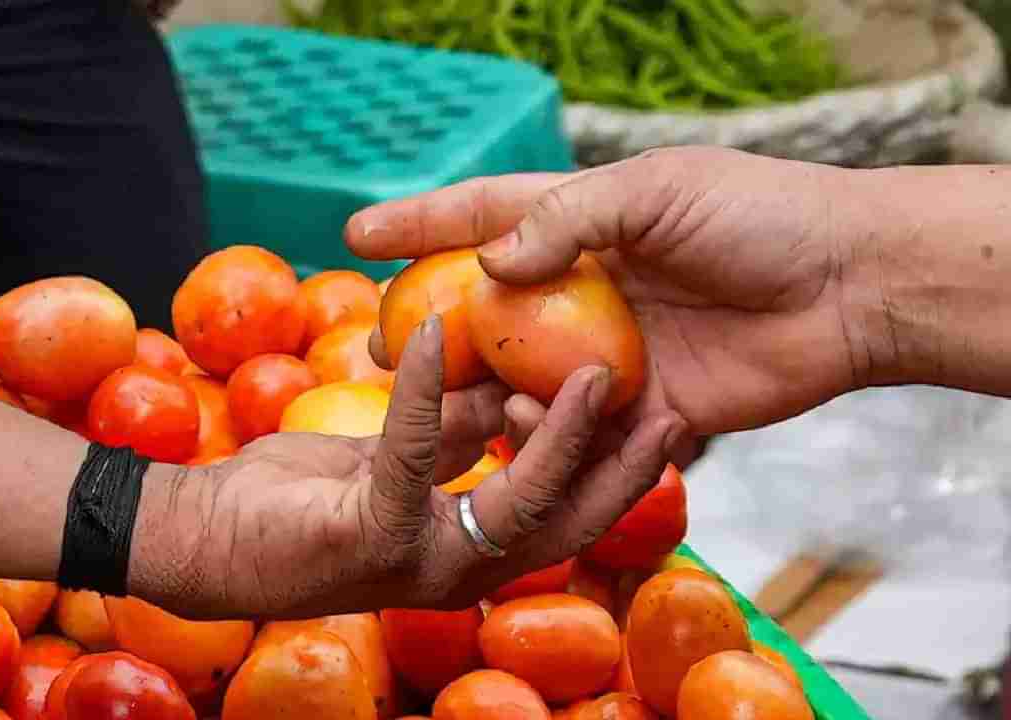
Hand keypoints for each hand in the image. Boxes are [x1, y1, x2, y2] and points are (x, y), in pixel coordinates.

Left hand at [128, 317, 685, 619]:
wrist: (202, 537)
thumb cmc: (292, 500)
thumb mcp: (390, 457)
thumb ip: (451, 435)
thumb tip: (503, 390)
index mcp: (465, 548)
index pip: (565, 515)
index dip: (619, 476)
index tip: (664, 420)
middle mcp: (455, 568)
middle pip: (567, 524)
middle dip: (624, 472)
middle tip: (675, 412)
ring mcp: (416, 561)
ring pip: (516, 503)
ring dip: (557, 436)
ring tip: (594, 373)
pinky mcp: (369, 535)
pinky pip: (413, 452)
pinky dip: (426, 389)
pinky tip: (432, 334)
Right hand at [348, 146, 882, 436]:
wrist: (851, 287)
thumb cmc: (758, 218)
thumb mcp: (657, 191)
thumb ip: (568, 219)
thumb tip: (487, 263)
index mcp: (585, 225)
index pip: (483, 217)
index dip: (418, 223)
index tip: (355, 231)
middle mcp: (587, 291)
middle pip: (490, 312)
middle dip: (435, 333)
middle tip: (387, 354)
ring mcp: (611, 352)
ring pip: (524, 380)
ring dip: (488, 395)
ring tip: (468, 406)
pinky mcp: (644, 407)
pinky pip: (581, 430)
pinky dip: (554, 435)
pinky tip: (542, 431)